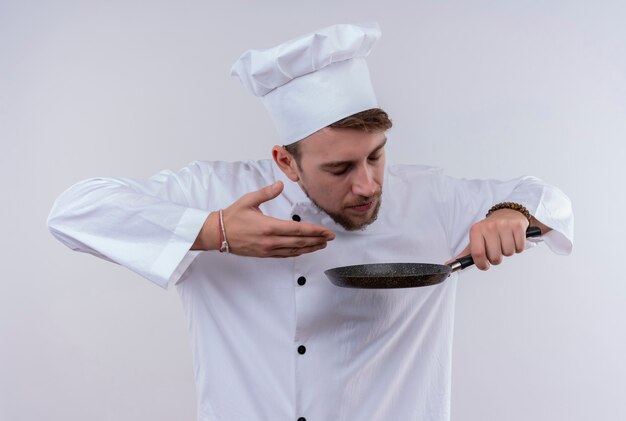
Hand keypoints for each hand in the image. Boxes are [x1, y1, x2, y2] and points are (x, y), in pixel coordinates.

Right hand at [194, 181, 334, 256]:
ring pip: (294, 250)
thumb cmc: (233, 216)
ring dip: (310, 248)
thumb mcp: (249, 200)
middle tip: (330, 238)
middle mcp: (271, 240)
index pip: (298, 229)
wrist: (217, 233)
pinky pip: (285, 255)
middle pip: (300, 242)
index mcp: (269, 226)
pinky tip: (304, 250)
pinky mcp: (265, 254)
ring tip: (322, 245)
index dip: (315, 231)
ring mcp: (268, 249)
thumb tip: (280, 184)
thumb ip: (267, 192)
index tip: (326, 231)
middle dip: (317, 240)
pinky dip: (297, 253)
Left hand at [447, 209, 529, 269]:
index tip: (484, 264)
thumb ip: (464, 254)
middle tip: (496, 249)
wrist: (505, 214)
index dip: (482, 264)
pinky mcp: (517, 226)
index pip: (478, 254)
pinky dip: (518, 247)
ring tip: (504, 242)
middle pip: (495, 257)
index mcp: (476, 230)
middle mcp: (489, 227)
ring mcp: (504, 225)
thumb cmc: (489, 230)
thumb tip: (449, 265)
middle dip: (496, 258)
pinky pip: (519, 247)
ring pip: (508, 253)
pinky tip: (512, 239)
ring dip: (507, 252)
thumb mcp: (475, 239)